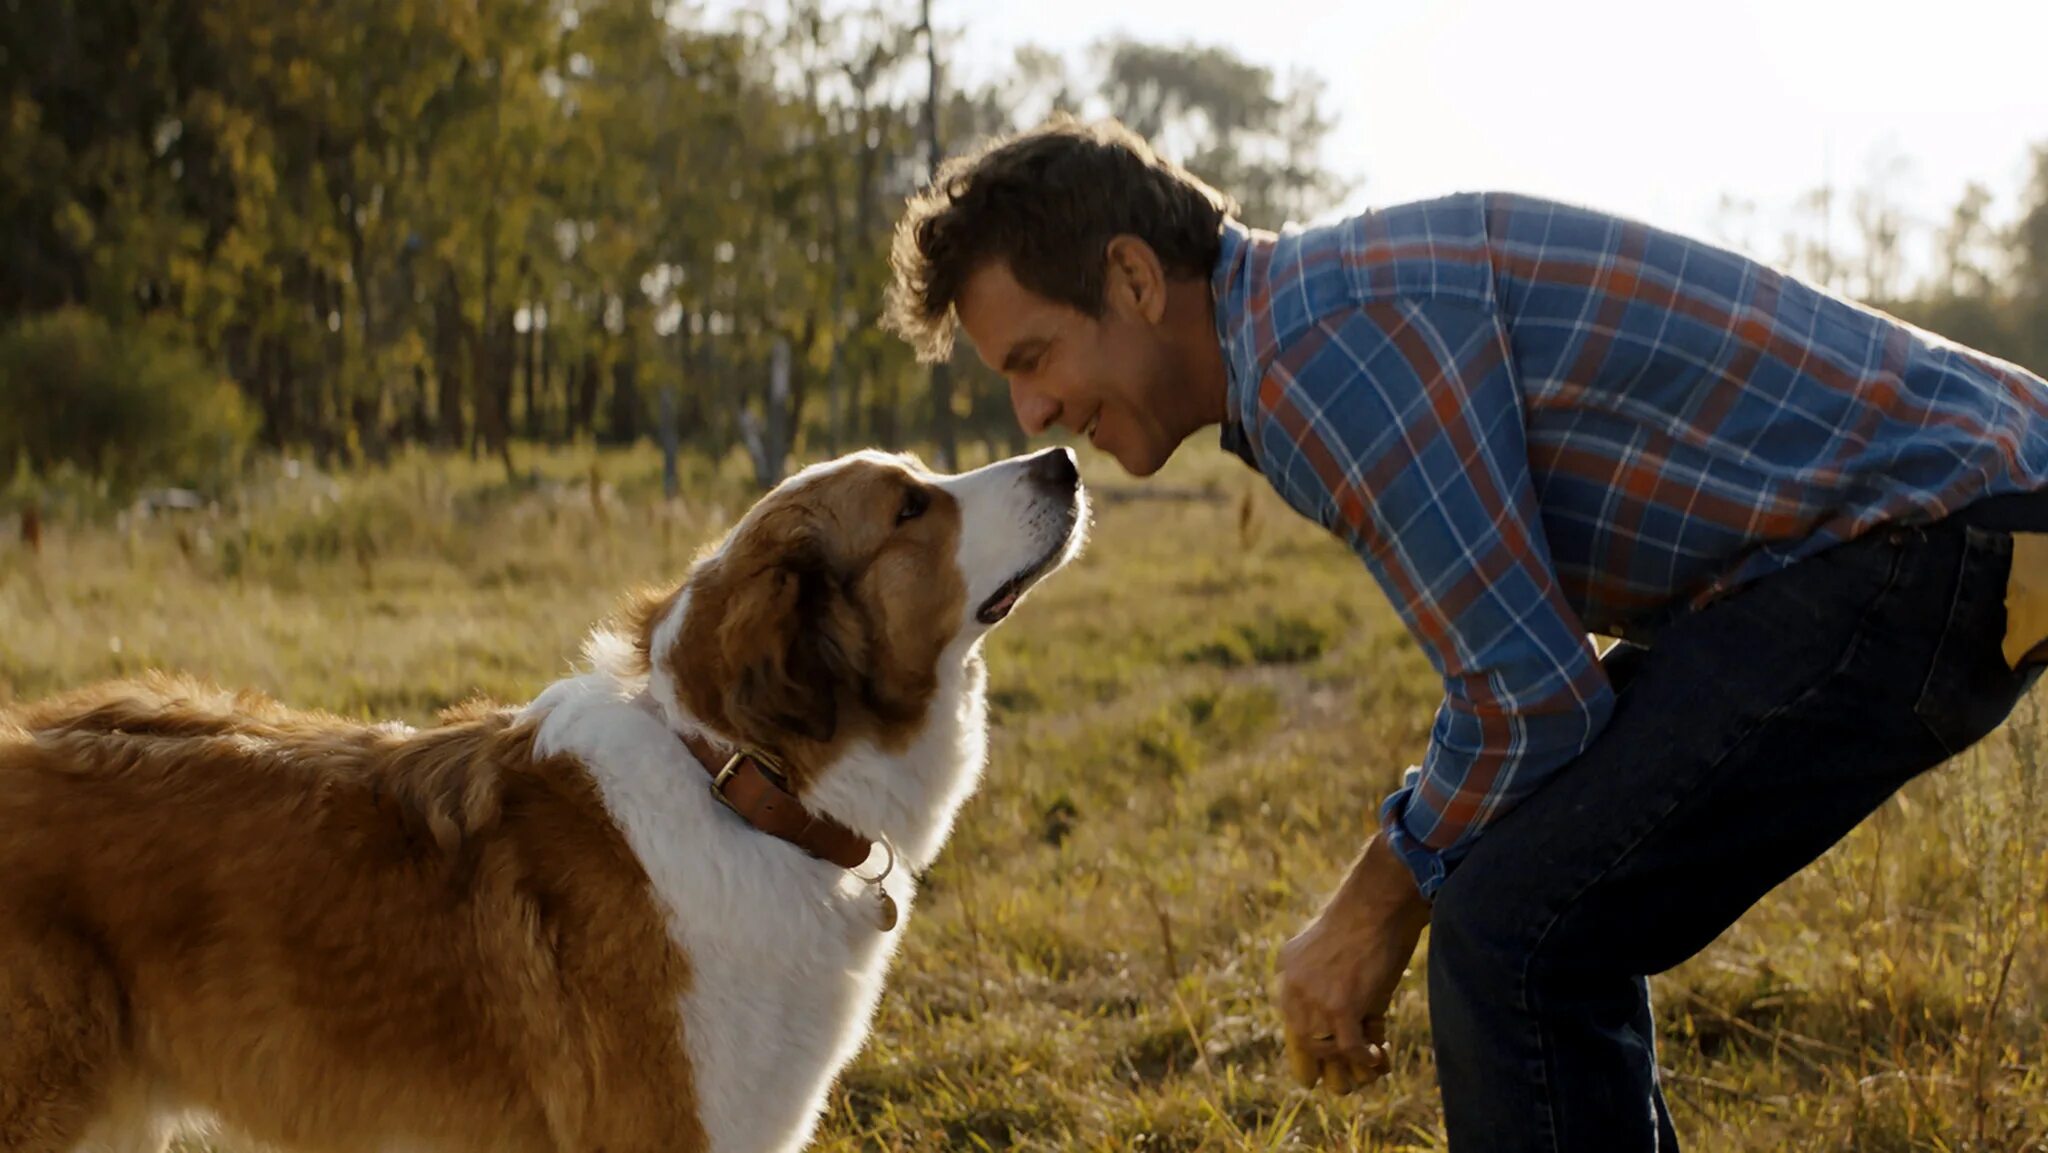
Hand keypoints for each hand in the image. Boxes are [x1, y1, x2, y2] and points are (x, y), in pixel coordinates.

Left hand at [1274, 831, 1431, 1092]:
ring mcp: (1314, 999)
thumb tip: (1359, 1035)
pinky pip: (1349, 1049)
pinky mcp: (1340, 1008)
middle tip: (1345, 1078)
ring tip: (1371, 1065)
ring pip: (1326, 1049)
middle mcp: (1292, 986)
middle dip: (1327, 1062)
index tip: (1321, 1064)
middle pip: (1304, 1040)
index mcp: (1288, 969)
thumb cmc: (1370, 920)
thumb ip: (1338, 989)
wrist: (1379, 900)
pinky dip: (1365, 1059)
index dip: (1310, 1044)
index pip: (1291, 1019)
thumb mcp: (1341, 956)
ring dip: (1349, 1064)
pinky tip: (1378, 1059)